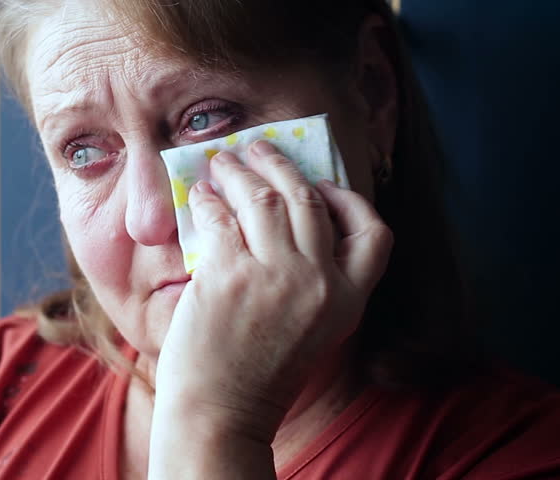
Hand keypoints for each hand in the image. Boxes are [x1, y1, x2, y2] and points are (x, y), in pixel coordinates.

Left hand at [153, 140, 392, 445]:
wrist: (222, 412)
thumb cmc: (261, 372)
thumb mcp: (311, 328)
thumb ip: (313, 280)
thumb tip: (282, 215)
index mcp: (349, 301)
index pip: (375, 235)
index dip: (350, 201)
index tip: (322, 185)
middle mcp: (319, 283)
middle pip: (309, 199)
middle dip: (281, 164)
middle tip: (259, 149)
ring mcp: (275, 276)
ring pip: (264, 197)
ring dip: (240, 170)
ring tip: (223, 161)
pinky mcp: (229, 275)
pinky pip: (220, 217)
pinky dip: (209, 198)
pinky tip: (201, 194)